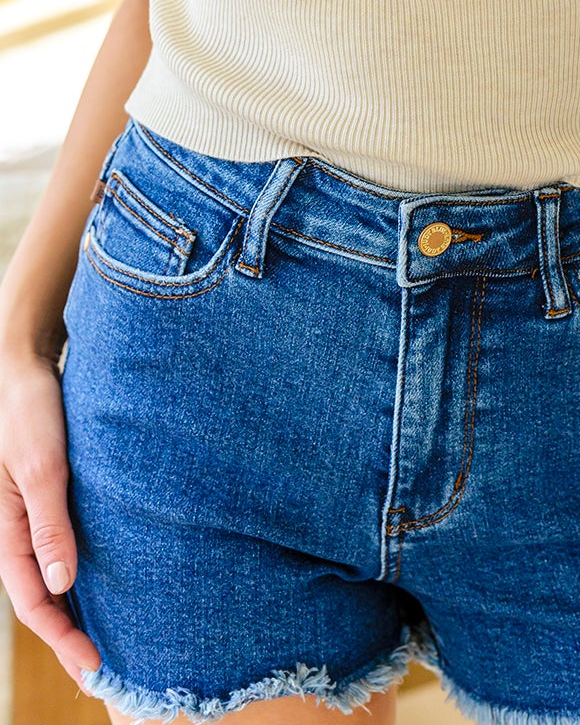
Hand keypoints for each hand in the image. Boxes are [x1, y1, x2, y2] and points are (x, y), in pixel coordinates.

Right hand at [0, 347, 101, 686]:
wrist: (29, 365)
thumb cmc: (32, 412)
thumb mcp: (42, 468)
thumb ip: (48, 524)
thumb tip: (58, 584)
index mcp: (6, 531)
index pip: (32, 603)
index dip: (62, 639)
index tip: (94, 667)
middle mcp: (18, 531)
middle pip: (41, 599)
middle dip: (69, 637)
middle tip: (105, 672)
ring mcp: (34, 516)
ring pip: (52, 577)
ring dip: (77, 609)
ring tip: (111, 639)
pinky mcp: (53, 498)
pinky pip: (63, 549)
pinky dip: (82, 575)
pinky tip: (108, 583)